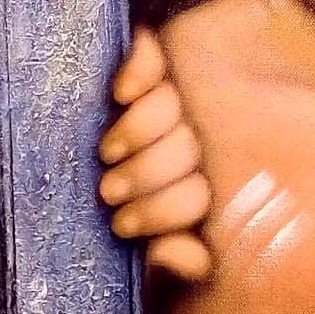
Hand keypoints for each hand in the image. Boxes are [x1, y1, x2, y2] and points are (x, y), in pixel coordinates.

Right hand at [98, 28, 213, 278]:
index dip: (163, 211)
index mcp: (207, 180)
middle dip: (144, 175)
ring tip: (109, 153)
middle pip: (187, 146)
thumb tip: (183, 256)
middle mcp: (201, 134)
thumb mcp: (149, 248)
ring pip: (171, 103)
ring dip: (136, 130)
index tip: (123, 226)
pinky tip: (121, 93)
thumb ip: (172, 261)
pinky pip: (156, 52)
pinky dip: (140, 69)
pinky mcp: (160, 54)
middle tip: (110, 191)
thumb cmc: (132, 207)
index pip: (202, 191)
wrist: (107, 153)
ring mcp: (180, 92)